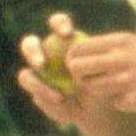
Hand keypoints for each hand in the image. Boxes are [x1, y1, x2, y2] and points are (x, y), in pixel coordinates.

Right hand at [15, 13, 100, 128]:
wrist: (104, 109)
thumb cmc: (109, 84)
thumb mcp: (110, 74)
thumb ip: (100, 67)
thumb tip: (91, 60)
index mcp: (64, 41)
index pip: (57, 23)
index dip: (58, 23)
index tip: (68, 33)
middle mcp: (45, 55)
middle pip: (29, 45)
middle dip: (32, 51)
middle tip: (42, 64)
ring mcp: (37, 77)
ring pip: (25, 76)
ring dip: (38, 86)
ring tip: (59, 98)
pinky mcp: (37, 96)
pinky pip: (37, 99)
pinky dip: (52, 106)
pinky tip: (69, 111)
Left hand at [64, 29, 135, 114]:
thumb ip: (113, 48)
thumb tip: (84, 53)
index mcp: (120, 41)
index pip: (78, 47)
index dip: (73, 58)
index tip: (78, 65)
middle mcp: (120, 58)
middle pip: (76, 68)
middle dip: (77, 76)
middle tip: (87, 80)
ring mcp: (126, 80)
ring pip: (90, 89)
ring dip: (97, 91)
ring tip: (112, 88)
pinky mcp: (133, 100)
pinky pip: (114, 103)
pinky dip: (121, 102)